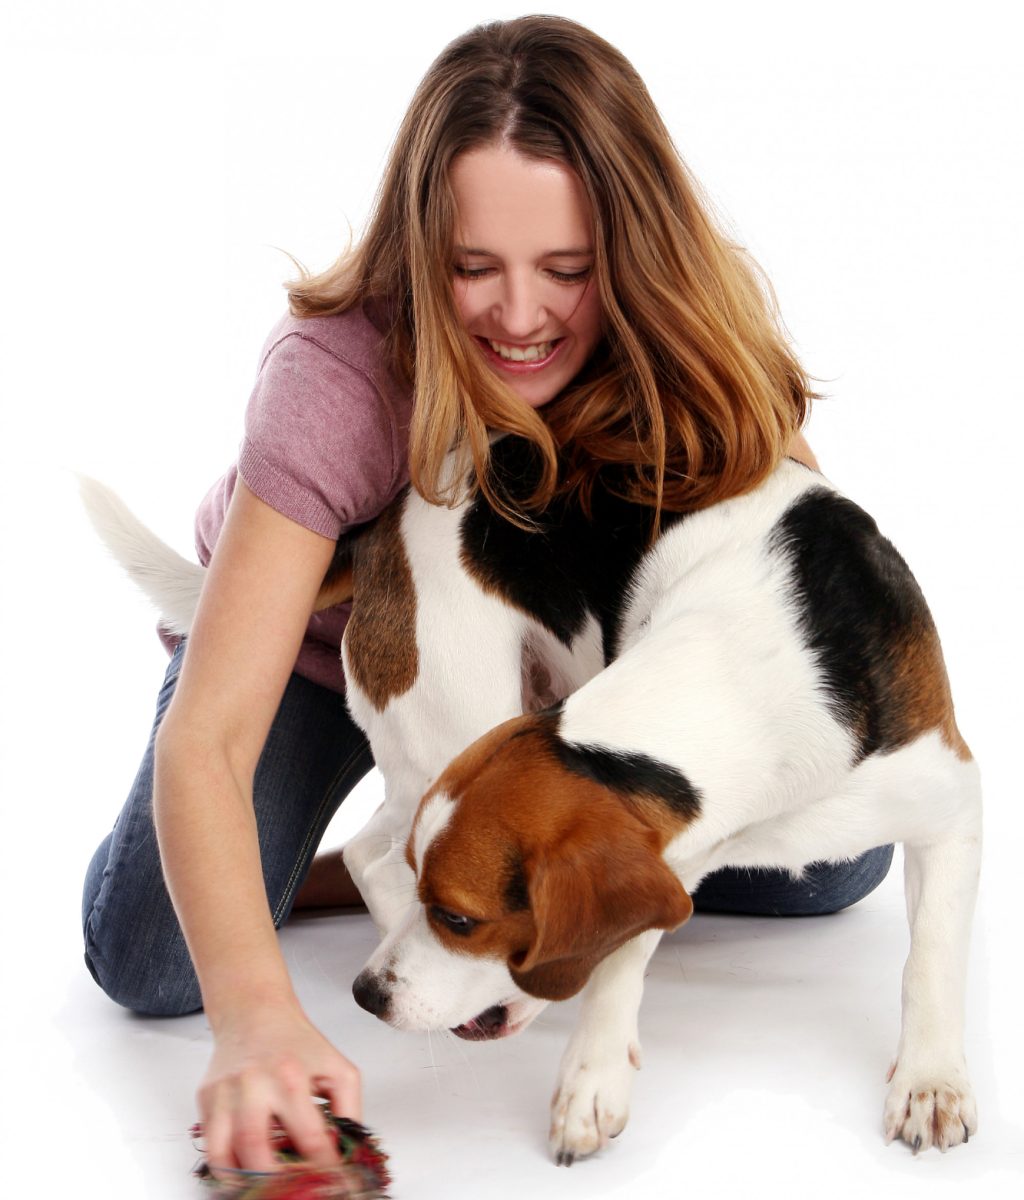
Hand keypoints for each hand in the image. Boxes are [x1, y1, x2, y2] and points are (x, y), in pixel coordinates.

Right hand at [198, 999, 361, 1173]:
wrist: (256, 1013)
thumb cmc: (300, 1045)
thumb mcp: (337, 1068)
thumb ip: (348, 1111)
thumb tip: (347, 1155)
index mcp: (291, 1076)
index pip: (310, 1138)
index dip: (324, 1168)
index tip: (334, 1183)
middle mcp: (253, 1085)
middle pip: (258, 1150)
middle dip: (279, 1181)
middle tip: (297, 1190)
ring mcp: (225, 1093)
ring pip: (227, 1153)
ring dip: (248, 1181)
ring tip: (270, 1190)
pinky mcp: (206, 1099)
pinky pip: (211, 1148)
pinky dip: (224, 1171)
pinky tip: (245, 1177)